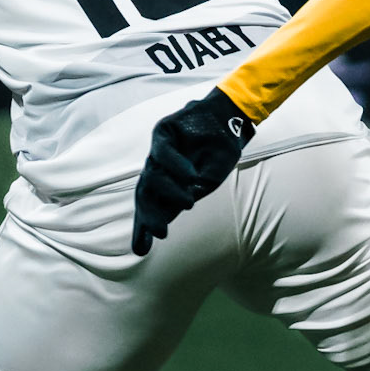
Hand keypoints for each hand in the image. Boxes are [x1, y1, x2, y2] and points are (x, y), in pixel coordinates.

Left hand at [132, 88, 254, 254]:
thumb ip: (188, 195)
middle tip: (159, 233)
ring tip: (189, 203)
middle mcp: (158, 170)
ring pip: (151, 176)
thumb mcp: (207, 180)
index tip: (141, 250)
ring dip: (169, 193)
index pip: (150, 207)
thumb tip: (172, 213)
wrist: (228, 120)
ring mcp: (158, 152)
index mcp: (167, 184)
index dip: (144, 227)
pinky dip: (175, 166)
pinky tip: (189, 177)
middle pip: (145, 195)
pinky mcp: (162, 133)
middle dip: (149, 217)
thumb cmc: (217, 152)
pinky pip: (162, 152)